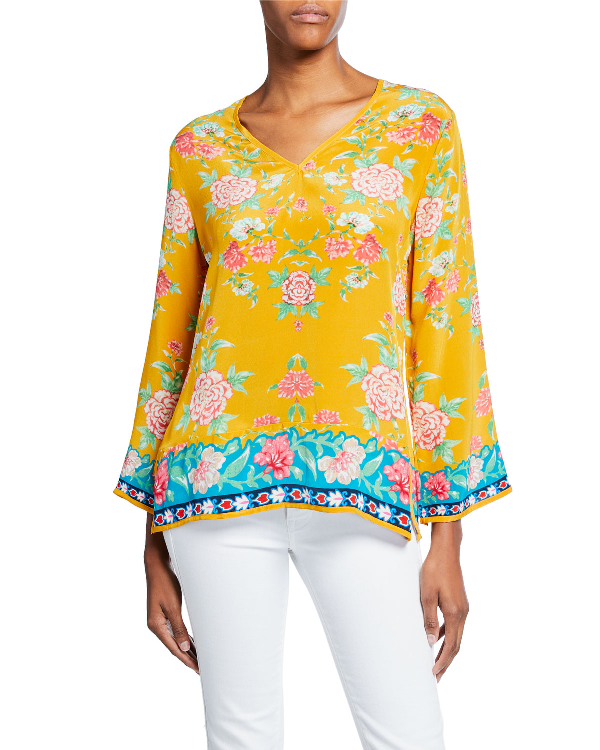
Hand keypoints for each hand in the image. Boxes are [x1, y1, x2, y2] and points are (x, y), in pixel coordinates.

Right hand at [144, 514, 198, 673]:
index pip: (174, 648)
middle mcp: (157, 625)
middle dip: (188, 658)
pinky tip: (193, 643)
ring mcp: (160, 619)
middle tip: (203, 669)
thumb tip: (185, 647)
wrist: (157, 564)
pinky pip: (176, 630)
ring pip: (176, 639)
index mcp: (156, 625)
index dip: (186, 660)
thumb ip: (178, 627)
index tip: (198, 670)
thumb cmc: (165, 582)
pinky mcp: (165, 612)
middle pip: (175, 646)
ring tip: (200, 659)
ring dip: (188, 649)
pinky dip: (185, 638)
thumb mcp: (173, 606)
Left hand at [420, 520, 468, 681]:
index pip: (451, 645)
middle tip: (436, 676)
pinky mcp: (460, 602)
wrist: (446, 550)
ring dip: (446, 649)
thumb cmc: (434, 570)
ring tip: (436, 662)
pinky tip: (436, 637)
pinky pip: (454, 624)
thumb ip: (429, 619)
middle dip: (446, 661)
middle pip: (456, 644)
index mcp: (456, 613)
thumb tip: (429, 642)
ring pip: (456, 635)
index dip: (442, 661)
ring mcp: (463, 607)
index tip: (434, 673)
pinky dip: (446, 635)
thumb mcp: (426, 594)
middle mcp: (463, 613)